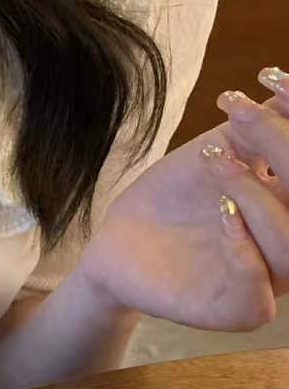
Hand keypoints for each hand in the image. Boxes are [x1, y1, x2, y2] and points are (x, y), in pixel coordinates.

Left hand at [76, 69, 288, 331]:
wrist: (117, 240)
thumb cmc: (170, 198)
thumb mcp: (211, 154)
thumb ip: (251, 131)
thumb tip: (282, 89)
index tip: (270, 78)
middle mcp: (288, 242)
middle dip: (285, 149)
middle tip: (236, 116)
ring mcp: (268, 281)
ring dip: (257, 195)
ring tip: (216, 160)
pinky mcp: (235, 310)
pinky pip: (257, 293)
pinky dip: (244, 250)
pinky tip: (222, 213)